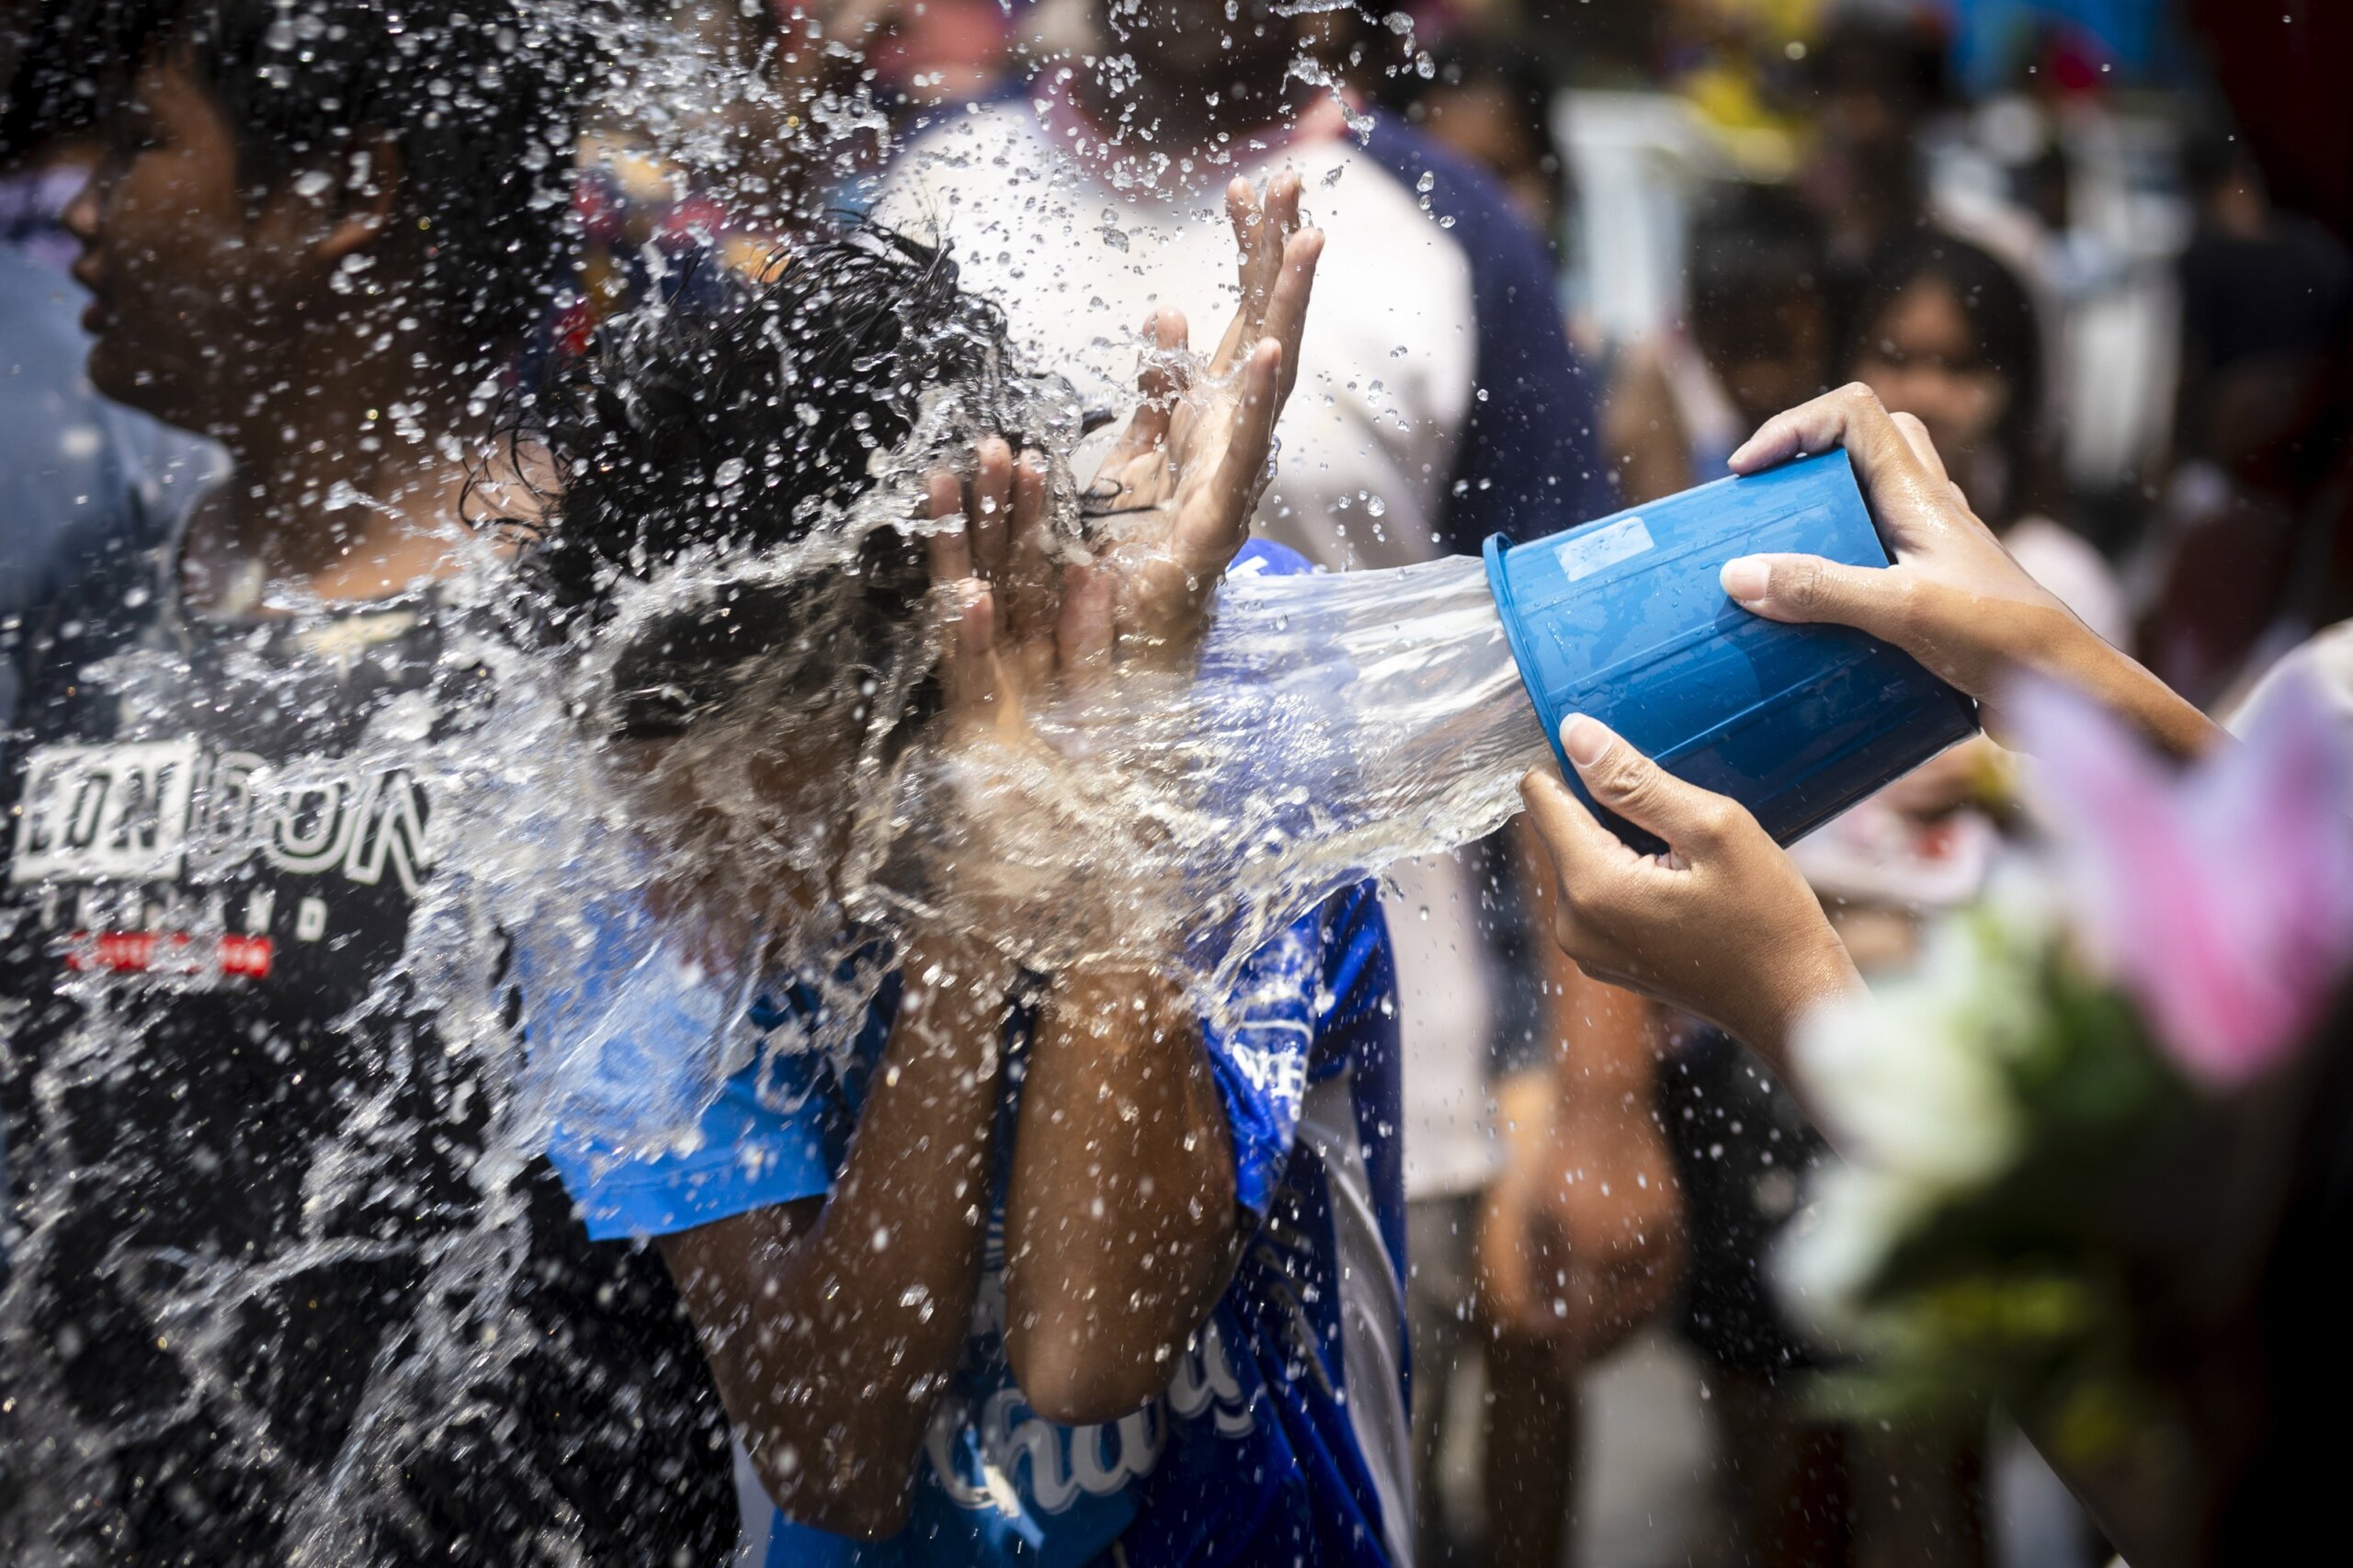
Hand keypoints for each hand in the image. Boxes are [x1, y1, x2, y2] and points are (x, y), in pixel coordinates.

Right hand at [914, 439, 1168, 953]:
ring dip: (973, 554)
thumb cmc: (1080, 820)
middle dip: (993, 514)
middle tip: (987, 447)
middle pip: (1000, 581)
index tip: (1016, 459)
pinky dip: (970, 643)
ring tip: (964, 488)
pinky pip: (978, 685)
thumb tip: (1093, 577)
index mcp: (1032, 666)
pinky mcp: (980, 745)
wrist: (1060, 901)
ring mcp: (992, 705)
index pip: (1023, 579)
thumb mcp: (1096, 724)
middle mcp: (1009, 678)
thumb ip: (1092, 650)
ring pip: (977, 616)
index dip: (1019, 518)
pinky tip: (968, 599)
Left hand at [1083, 173, 1321, 660]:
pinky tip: (1273, 349)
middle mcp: (1230, 447)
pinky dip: (1256, 400)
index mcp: (1210, 425)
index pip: (1239, 324)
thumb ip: (1156, 392)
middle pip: (1263, 335)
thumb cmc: (1119, 567)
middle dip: (1277, 260)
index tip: (1250, 189)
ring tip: (1305, 241)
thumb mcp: (1126, 461)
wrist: (1108, 656)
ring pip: (1266, 382)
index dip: (1248, 258)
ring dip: (1287, 309)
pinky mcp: (1214, 526)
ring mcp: (1230, 483)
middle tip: (1291, 182)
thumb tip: (1172, 310)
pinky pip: (1239, 453)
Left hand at [1477, 1071, 1683, 1376]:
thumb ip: (1541, 1274)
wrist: (1608, 1108)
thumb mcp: (1537, 1216)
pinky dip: (1647, 1306)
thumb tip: (1541, 1325)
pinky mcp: (1676, 1226)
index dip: (1569, 1351)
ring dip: (1622, 1335)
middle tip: (1573, 1365)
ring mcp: (1657, 1237)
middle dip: (1594, 1350)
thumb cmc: (1561, 1160)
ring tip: (1599, 1349)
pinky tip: (1629, 1317)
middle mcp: (1627, 1247)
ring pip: (1645, 1306)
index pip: (1581, 1321)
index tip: (1556, 1370)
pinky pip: (1665, 1281)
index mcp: (1587, 1245)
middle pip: (1615, 1321)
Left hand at [1519, 715, 1861, 1072]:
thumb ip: (1635, 781)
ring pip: (1580, 857)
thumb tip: (1575, 733)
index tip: (1622, 754)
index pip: (1540, 795)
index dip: (1571, 761)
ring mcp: (1585, 947)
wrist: (1794, 1002)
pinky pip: (1597, 891)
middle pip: (1560, 827)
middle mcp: (1572, 923)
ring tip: (1683, 845)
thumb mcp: (1714, 830)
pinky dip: (1627, 870)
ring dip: (1619, 837)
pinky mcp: (1604, 958)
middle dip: (1605, 803)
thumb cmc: (1769, 920)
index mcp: (1591, 887)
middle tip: (1674, 807)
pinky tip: (1679, 875)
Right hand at [1722, 384, 2219, 756]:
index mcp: (1921, 494)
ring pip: (1869, 502)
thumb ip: (1821, 589)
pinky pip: (1873, 561)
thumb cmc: (2002, 638)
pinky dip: (1836, 573)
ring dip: (1820, 517)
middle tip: (1765, 504)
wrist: (2067, 691)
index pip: (1856, 413)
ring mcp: (1931, 553)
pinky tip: (1810, 620)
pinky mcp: (1932, 595)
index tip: (1748, 472)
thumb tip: (1737, 575)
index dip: (1794, 426)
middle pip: (1865, 444)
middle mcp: (1927, 512)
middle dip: (1805, 460)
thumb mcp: (1902, 609)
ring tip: (1775, 562)